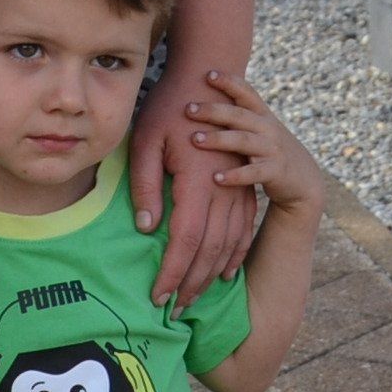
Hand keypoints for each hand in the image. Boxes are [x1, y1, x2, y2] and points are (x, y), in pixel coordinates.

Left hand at [131, 70, 261, 308]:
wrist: (209, 81)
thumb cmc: (170, 110)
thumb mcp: (145, 141)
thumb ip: (145, 185)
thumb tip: (146, 228)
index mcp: (198, 182)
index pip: (185, 241)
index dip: (172, 273)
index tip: (158, 297)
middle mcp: (225, 190)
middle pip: (210, 251)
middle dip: (192, 285)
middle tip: (174, 310)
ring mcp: (240, 188)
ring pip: (230, 244)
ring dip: (211, 276)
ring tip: (192, 298)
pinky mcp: (246, 186)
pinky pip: (245, 230)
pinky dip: (234, 255)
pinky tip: (223, 273)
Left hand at [183, 70, 320, 213]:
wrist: (304, 180)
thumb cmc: (270, 152)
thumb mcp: (260, 130)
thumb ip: (239, 118)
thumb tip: (204, 103)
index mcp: (263, 116)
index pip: (247, 93)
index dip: (229, 82)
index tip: (208, 74)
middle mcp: (268, 129)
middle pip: (239, 115)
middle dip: (213, 110)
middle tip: (187, 108)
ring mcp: (273, 149)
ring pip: (243, 140)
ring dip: (218, 139)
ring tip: (195, 139)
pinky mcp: (275, 172)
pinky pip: (253, 173)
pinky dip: (235, 175)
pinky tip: (216, 178)